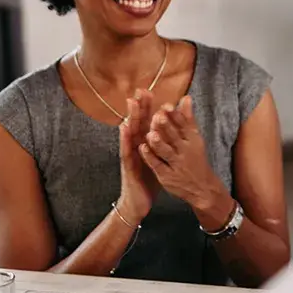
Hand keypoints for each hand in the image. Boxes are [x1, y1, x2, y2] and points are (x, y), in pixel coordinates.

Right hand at [117, 90, 159, 220]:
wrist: (139, 202)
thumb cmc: (148, 180)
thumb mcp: (158, 160)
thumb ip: (161, 144)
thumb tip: (168, 132)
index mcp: (145, 145)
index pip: (146, 123)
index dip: (148, 108)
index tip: (150, 91)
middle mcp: (136, 147)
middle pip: (137, 124)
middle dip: (139, 107)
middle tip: (140, 90)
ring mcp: (130, 155)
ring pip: (130, 134)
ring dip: (131, 118)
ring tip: (131, 103)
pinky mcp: (128, 165)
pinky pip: (126, 150)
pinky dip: (125, 138)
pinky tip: (124, 127)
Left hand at [139, 96, 229, 223]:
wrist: (203, 188)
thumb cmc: (195, 159)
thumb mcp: (195, 139)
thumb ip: (188, 118)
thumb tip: (186, 97)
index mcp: (192, 140)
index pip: (184, 125)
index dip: (175, 115)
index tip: (166, 106)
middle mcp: (185, 151)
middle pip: (174, 137)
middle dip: (166, 127)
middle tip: (157, 116)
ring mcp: (176, 164)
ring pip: (166, 152)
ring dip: (158, 143)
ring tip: (150, 134)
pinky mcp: (167, 176)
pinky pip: (157, 165)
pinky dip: (150, 157)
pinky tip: (142, 148)